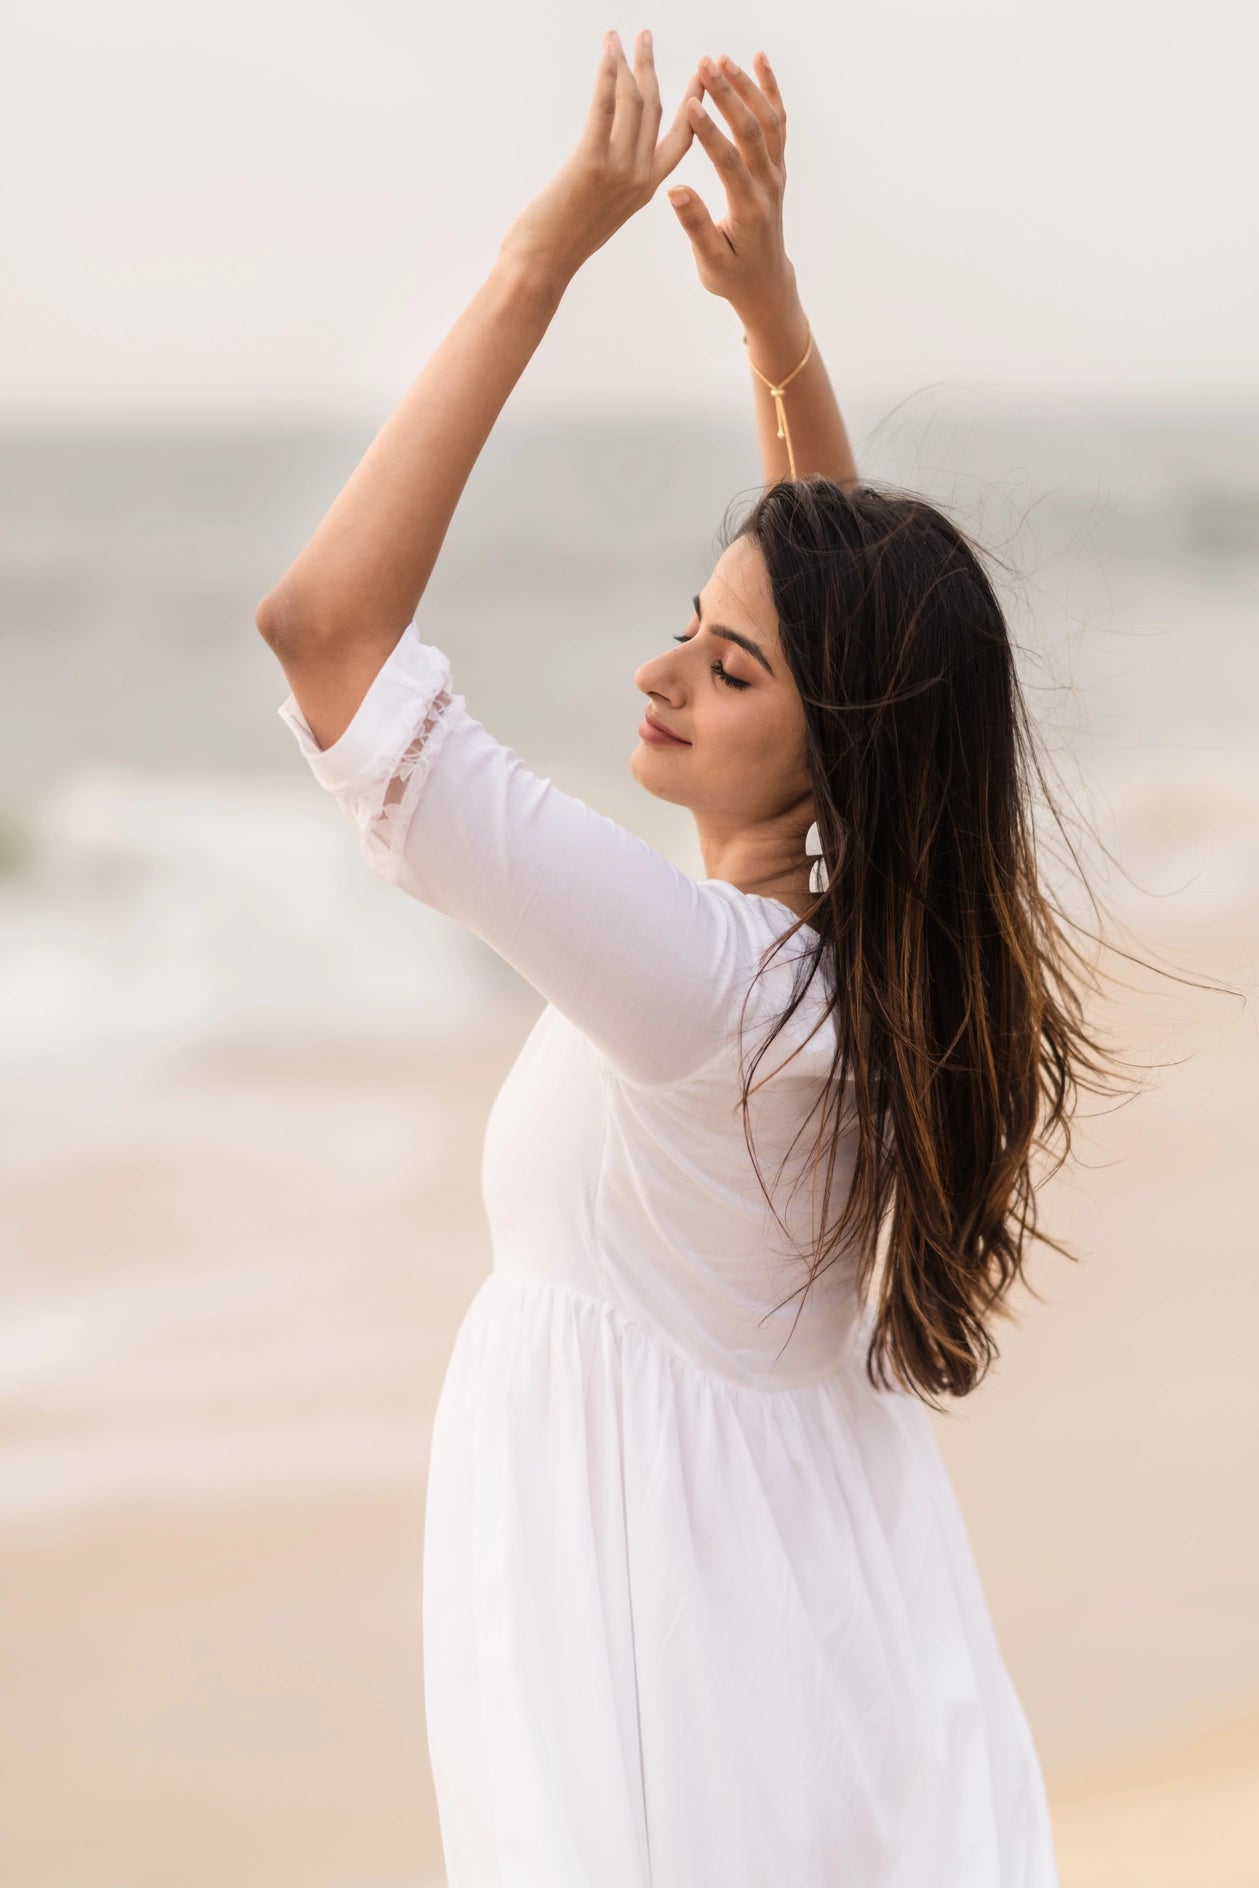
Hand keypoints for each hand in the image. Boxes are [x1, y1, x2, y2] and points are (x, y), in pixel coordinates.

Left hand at [499, 29, 702, 283]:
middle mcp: (640, 178)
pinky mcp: (591, 164)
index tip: (699, 75)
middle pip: (656, 111)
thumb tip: (604, 161)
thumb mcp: (599, 211)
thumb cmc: (560, 244)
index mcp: (646, 189)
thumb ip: (612, 184)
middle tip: (645, 36)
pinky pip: (606, 108)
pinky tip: (609, 51)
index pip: (679, 138)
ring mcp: (619, 171)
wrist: (541, 267)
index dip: (692, 103)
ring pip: (634, 103)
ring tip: (620, 36)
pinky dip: (608, 74)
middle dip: (651, 68)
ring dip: (628, 63)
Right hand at [666, 51, 794, 321]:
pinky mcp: (776, 166)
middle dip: (729, 96)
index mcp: (749, 209)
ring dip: (747, 87)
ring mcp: (776, 173)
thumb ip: (695, 225)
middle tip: (705, 65)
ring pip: (768, 121)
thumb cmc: (733, 275)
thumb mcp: (710, 260)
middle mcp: (768, 186)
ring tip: (722, 60)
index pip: (729, 162)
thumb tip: (675, 189)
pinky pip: (777, 122)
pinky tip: (758, 62)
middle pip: (752, 131)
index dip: (710, 132)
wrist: (766, 283)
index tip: (691, 103)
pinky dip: (770, 90)